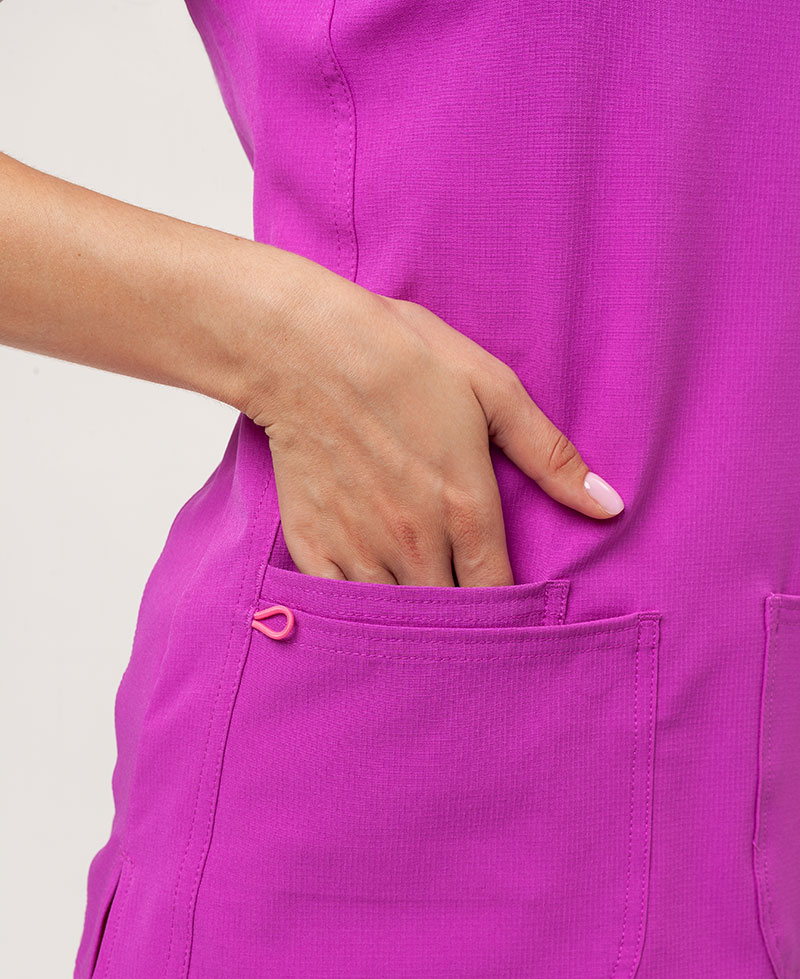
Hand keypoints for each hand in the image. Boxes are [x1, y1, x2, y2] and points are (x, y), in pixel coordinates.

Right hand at [234, 257, 623, 587]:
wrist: (302, 346)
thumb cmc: (402, 358)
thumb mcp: (492, 390)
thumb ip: (550, 457)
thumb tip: (610, 506)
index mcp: (466, 508)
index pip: (499, 594)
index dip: (509, 610)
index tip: (510, 608)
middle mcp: (415, 541)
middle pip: (450, 614)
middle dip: (463, 621)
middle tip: (468, 613)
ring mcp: (360, 548)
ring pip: (397, 617)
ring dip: (413, 619)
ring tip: (423, 613)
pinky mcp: (313, 545)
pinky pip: (341, 606)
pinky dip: (358, 610)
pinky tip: (370, 598)